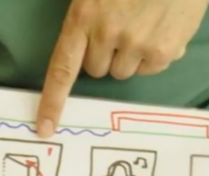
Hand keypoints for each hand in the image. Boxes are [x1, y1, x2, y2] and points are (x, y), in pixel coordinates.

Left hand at [36, 0, 208, 136]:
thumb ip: (87, 18)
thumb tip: (86, 50)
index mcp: (84, 16)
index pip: (62, 68)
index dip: (52, 101)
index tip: (43, 127)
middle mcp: (108, 34)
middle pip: (96, 70)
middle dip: (104, 54)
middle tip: (119, 26)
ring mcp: (138, 45)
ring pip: (124, 71)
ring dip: (130, 55)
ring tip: (144, 23)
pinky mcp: (164, 52)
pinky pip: (151, 68)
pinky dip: (154, 54)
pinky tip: (161, 26)